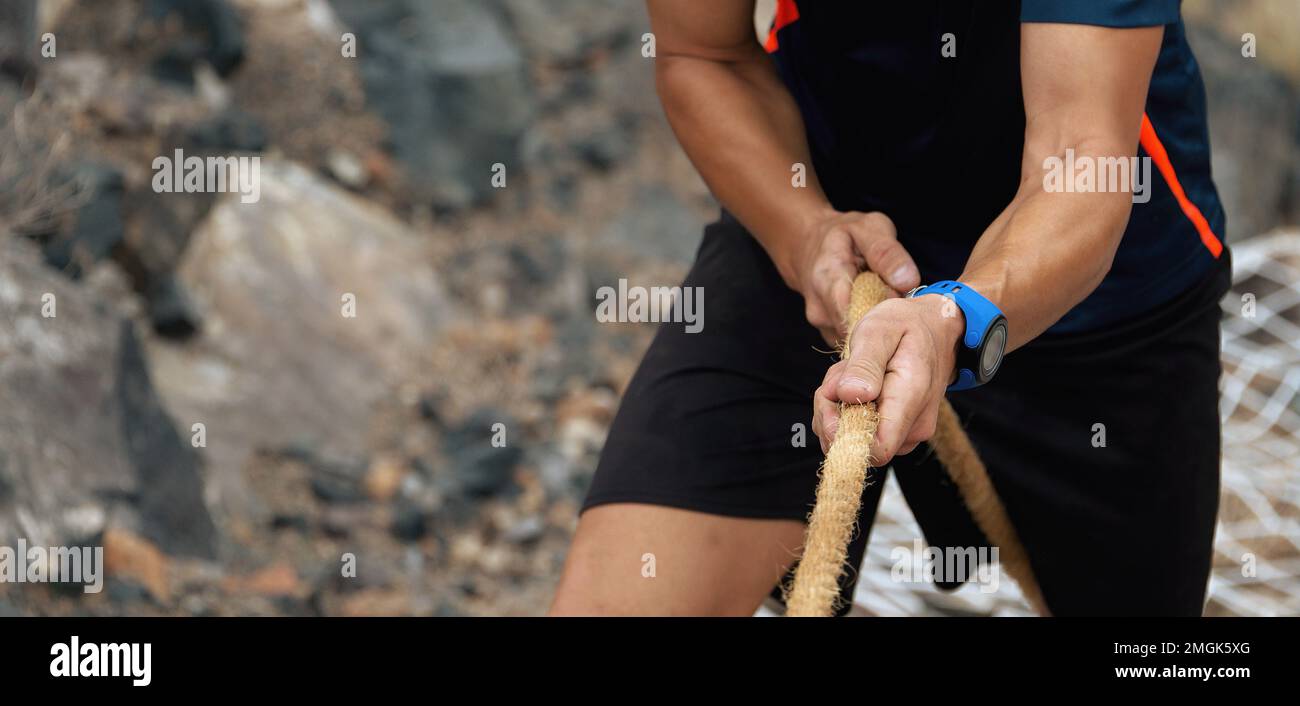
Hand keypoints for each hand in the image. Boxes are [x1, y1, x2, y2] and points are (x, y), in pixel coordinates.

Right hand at [785, 210, 920, 343]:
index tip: (901, 297)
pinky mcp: (830, 335)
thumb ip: (887, 253)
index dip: (885, 311)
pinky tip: (874, 306)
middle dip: (885, 317)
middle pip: (862, 330)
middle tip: (897, 293)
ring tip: (884, 296)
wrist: (808, 246)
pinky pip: (857, 339)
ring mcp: (823, 326)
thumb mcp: (869, 228)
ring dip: (879, 321)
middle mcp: (820, 309)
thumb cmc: (843, 235)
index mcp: (827, 279)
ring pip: (861, 337)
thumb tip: (908, 281)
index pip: (856, 313)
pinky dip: (871, 326)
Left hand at [811, 293, 964, 464]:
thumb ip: (865, 364)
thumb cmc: (905, 326)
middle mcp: (913, 427)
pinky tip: (855, 381)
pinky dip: (843, 407)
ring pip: (850, 438)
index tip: (832, 396)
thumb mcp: (880, 331)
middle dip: (833, 409)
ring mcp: (906, 433)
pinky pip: (856, 431)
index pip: (877, 449)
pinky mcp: (895, 432)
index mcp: (910, 400)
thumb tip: (849, 395)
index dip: (841, 433)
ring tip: (851, 370)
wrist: (934, 328)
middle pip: (854, 443)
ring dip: (836, 406)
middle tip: (842, 370)